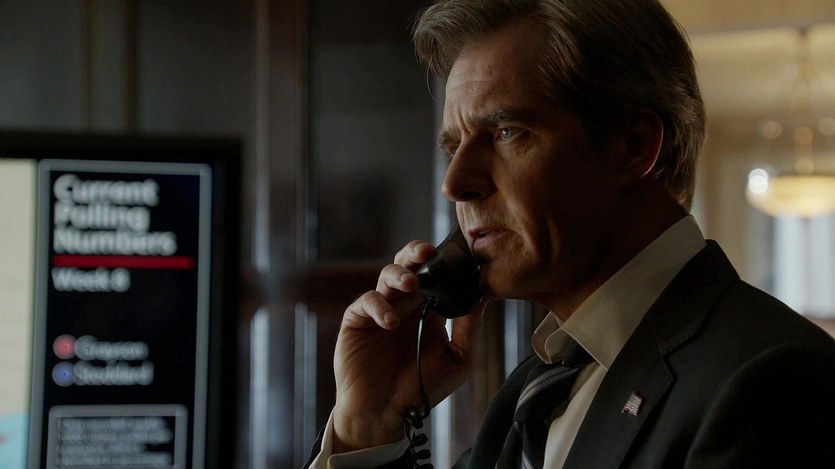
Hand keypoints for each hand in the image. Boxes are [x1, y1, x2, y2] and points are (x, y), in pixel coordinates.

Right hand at [331, 240, 486, 452]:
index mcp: (430, 308)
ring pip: (387, 275)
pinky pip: (367, 301)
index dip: (445, 262)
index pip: (437, 274)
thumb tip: (485, 294)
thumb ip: (470, 326)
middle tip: (428, 251)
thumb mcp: (458, 359)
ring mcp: (381, 309)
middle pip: (410, 264)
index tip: (458, 255)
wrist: (385, 413)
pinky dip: (379, 307)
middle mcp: (405, 304)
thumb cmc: (422, 387)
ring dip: (400, 273)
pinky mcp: (357, 320)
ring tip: (412, 282)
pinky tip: (391, 323)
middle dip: (417, 253)